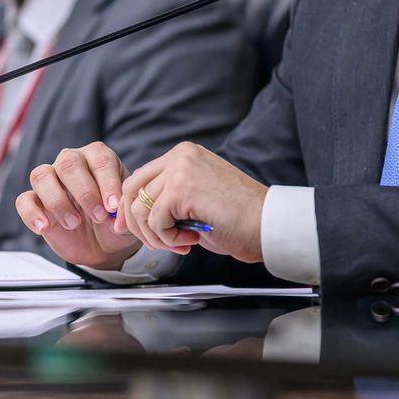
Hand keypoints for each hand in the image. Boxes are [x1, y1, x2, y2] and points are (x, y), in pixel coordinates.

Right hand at [16, 142, 143, 270]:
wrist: (102, 248)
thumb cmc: (115, 224)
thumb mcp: (127, 221)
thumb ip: (124, 213)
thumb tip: (116, 212)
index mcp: (99, 158)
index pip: (100, 159)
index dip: (107, 182)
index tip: (113, 207)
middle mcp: (72, 163)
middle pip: (68, 162)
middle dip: (84, 191)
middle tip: (97, 216)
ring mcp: (50, 181)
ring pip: (42, 175)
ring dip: (57, 201)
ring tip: (74, 224)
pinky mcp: (35, 202)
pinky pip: (24, 200)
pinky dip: (32, 214)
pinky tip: (44, 228)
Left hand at [120, 142, 267, 262]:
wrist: (266, 224)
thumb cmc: (238, 218)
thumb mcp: (197, 198)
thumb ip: (169, 197)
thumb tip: (135, 215)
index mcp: (184, 155)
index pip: (141, 178)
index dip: (133, 209)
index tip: (136, 231)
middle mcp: (180, 156)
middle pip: (132, 188)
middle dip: (135, 222)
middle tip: (155, 243)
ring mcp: (179, 169)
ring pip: (140, 207)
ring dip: (156, 235)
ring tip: (181, 243)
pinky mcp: (181, 188)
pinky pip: (154, 221)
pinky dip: (168, 238)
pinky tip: (191, 240)